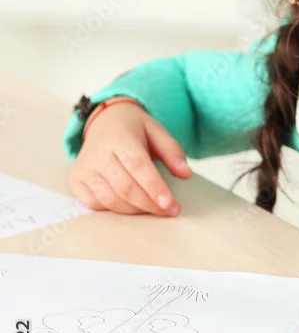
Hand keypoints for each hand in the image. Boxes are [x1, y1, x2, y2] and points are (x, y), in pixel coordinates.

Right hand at [69, 101, 191, 215]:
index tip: (170, 204)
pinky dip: (114, 210)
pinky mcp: (77, 180)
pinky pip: (95, 205)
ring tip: (153, 209)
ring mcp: (84, 168)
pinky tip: (129, 205)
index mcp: (120, 137)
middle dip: (149, 204)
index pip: (138, 166)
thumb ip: (173, 152)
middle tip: (168, 211)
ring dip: (135, 210)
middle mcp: (98, 153)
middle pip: (125, 187)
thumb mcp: (157, 131)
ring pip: (110, 200)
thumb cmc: (134, 130)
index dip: (154, 187)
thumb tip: (186, 174)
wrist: (104, 121)